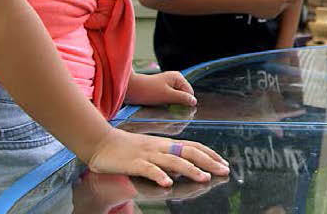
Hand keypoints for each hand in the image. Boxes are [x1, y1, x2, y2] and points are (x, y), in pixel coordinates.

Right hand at [86, 127, 229, 186]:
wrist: (101, 142)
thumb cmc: (127, 147)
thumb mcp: (152, 148)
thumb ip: (168, 154)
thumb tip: (186, 163)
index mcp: (166, 144)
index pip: (194, 146)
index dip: (210, 154)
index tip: (224, 163)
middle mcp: (161, 147)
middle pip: (190, 152)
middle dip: (209, 162)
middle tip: (224, 171)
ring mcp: (148, 154)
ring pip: (173, 161)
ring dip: (190, 169)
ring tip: (204, 178)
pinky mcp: (134, 162)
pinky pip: (148, 169)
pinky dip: (159, 175)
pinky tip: (168, 183)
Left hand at [125, 72, 196, 106]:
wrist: (129, 89)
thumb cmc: (147, 91)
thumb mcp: (167, 95)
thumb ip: (182, 98)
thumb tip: (194, 102)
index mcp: (177, 78)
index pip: (190, 93)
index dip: (187, 103)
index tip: (181, 113)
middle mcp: (174, 80)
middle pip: (183, 96)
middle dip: (179, 105)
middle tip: (172, 113)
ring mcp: (167, 86)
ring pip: (176, 99)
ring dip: (172, 106)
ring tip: (165, 111)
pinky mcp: (160, 91)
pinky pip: (168, 100)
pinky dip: (166, 106)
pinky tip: (161, 109)